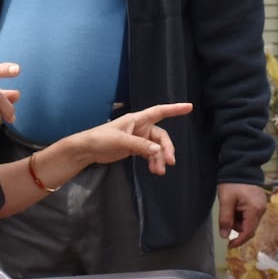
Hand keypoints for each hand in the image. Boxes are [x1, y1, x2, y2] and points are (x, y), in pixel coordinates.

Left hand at [64, 102, 191, 174]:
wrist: (87, 150)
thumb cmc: (101, 138)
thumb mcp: (120, 140)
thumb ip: (139, 145)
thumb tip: (157, 150)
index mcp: (137, 119)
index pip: (159, 111)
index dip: (174, 109)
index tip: (189, 107)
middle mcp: (140, 127)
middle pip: (161, 136)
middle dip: (166, 148)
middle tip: (170, 162)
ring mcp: (138, 138)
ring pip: (156, 147)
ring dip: (159, 158)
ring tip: (159, 171)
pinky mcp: (135, 148)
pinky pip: (149, 154)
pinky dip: (153, 161)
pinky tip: (154, 170)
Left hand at [217, 181, 267, 244]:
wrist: (241, 165)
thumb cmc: (233, 182)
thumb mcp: (226, 201)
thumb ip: (225, 219)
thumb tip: (224, 236)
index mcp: (255, 210)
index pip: (248, 232)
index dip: (239, 241)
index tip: (229, 244)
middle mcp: (261, 210)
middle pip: (249, 228)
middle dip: (236, 227)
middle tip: (226, 216)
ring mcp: (262, 206)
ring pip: (249, 222)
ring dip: (238, 220)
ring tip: (231, 206)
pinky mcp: (259, 202)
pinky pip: (251, 214)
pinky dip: (242, 214)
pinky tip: (236, 205)